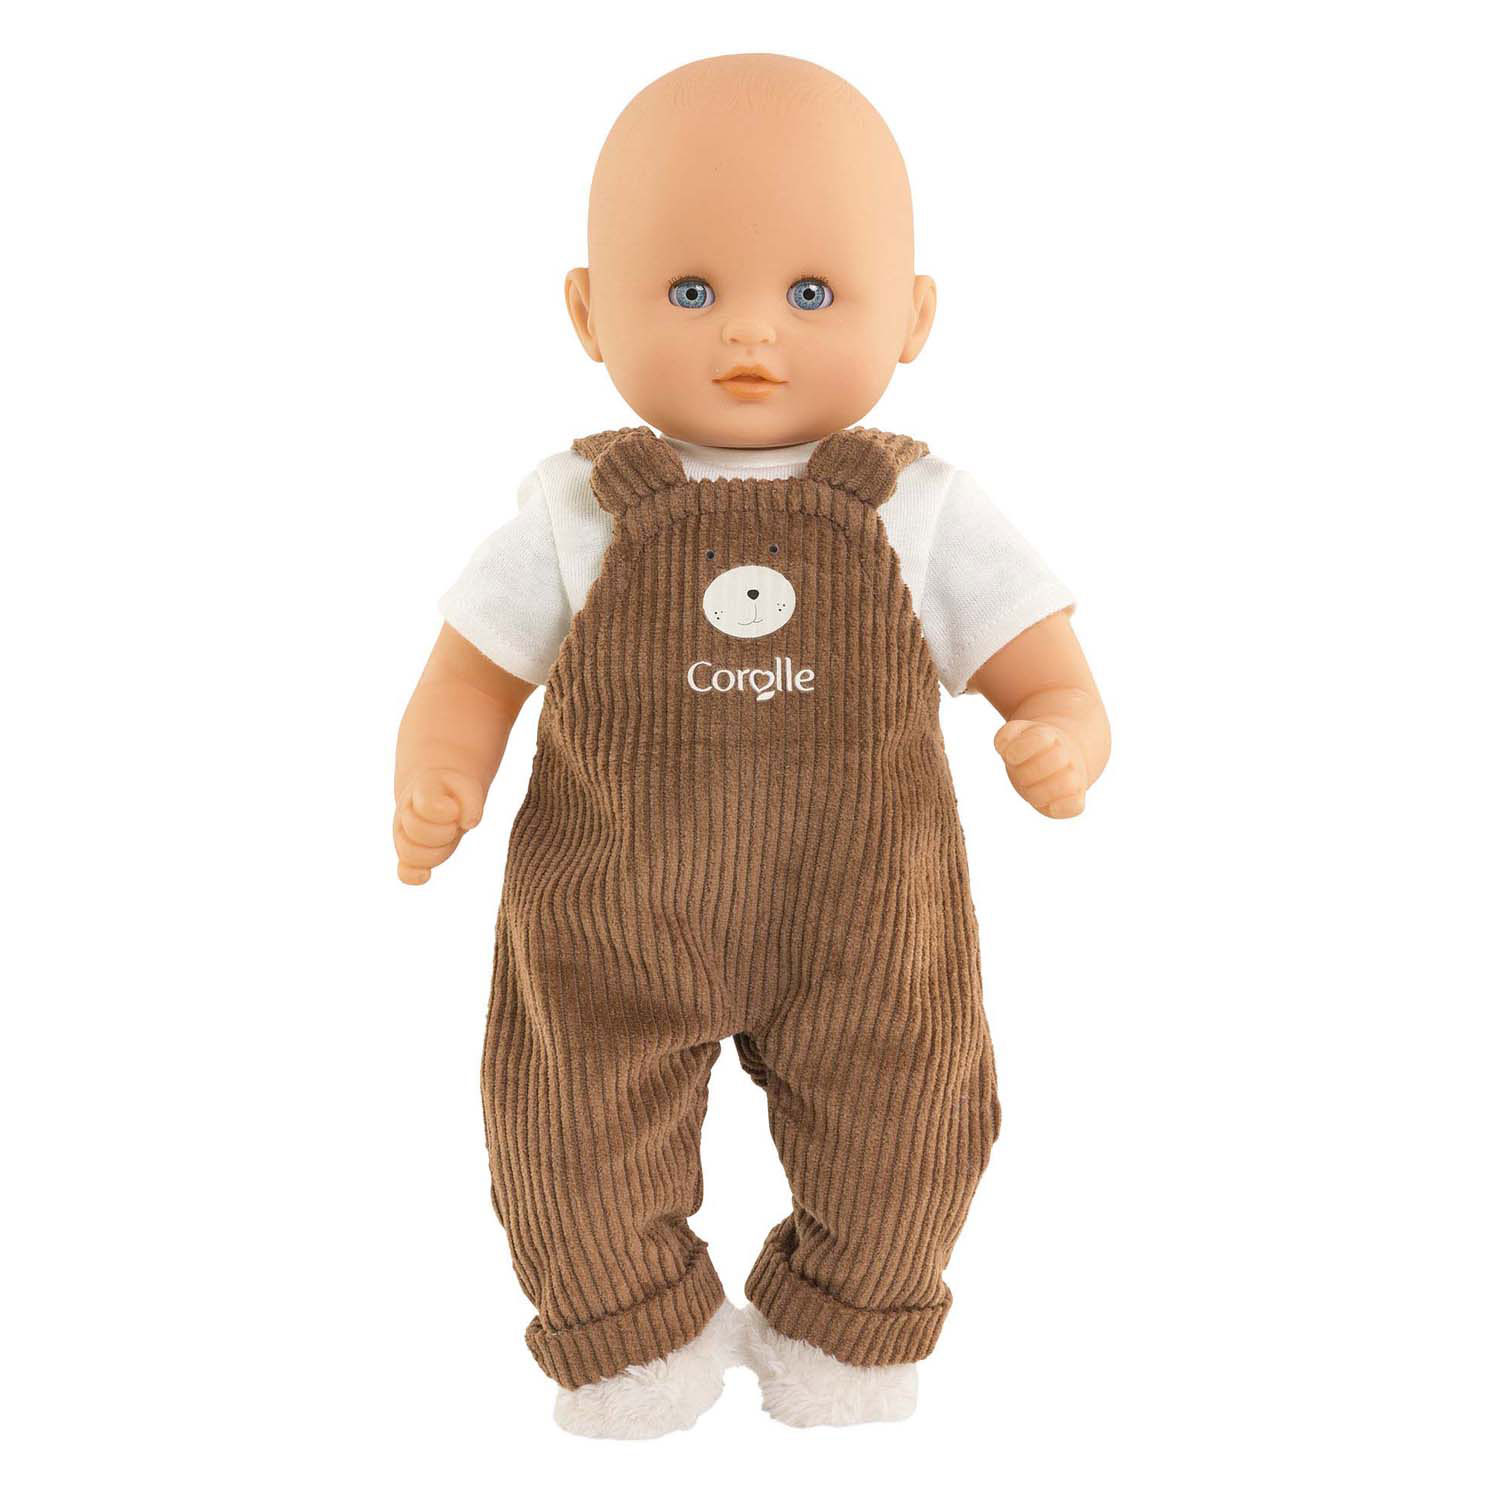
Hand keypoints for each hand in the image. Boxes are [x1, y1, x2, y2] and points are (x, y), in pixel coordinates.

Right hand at [394, 768, 485, 884]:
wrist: (439, 793)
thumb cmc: (455, 792)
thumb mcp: (467, 788)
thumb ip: (471, 802)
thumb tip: (468, 824)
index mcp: (419, 791)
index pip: (427, 806)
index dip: (447, 812)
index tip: (454, 809)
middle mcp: (406, 812)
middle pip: (417, 831)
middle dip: (444, 832)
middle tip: (453, 825)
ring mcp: (404, 834)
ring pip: (411, 853)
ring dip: (438, 850)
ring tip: (448, 839)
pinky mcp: (410, 854)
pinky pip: (405, 871)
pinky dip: (414, 875)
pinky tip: (426, 875)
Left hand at [994, 720, 1088, 818]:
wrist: (1060, 761)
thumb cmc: (1030, 752)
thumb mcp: (1017, 737)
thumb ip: (1005, 737)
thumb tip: (1003, 746)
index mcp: (1049, 736)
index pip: (1040, 739)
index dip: (1020, 749)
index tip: (1011, 757)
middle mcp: (1067, 755)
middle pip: (1056, 759)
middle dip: (1027, 773)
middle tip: (1021, 778)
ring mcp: (1075, 777)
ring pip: (1068, 783)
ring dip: (1040, 793)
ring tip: (1031, 791)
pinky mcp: (1076, 799)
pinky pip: (1074, 806)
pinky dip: (1059, 808)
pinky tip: (1047, 805)